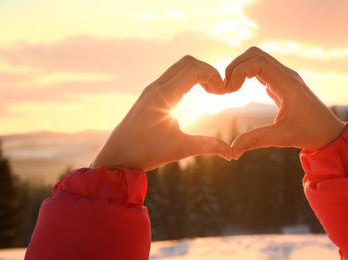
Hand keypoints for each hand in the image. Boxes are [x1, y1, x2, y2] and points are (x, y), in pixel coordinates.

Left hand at [91, 56, 232, 170]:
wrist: (116, 155)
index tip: (223, 93)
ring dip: (198, 74)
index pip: (193, 69)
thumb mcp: (180, 149)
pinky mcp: (150, 95)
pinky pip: (172, 77)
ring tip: (211, 92)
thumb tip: (231, 154)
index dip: (213, 76)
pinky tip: (195, 95)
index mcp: (164, 96)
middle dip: (208, 71)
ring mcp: (152, 90)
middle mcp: (156, 87)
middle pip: (187, 62)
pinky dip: (188, 79)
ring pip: (179, 68)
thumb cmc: (145, 152)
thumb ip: (207, 146)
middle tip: (219, 91)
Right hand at [226, 47, 345, 158]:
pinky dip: (247, 73)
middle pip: (255, 54)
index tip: (229, 92)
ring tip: (230, 88)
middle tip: (226, 88)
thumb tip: (231, 152)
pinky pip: (262, 69)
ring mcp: (285, 77)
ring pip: (258, 58)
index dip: (238, 72)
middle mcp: (286, 75)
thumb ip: (255, 141)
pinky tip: (240, 89)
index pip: (258, 62)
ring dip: (240, 68)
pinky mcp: (282, 83)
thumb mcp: (281, 137)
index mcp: (287, 84)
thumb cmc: (310, 133)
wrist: (329, 132)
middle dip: (235, 66)